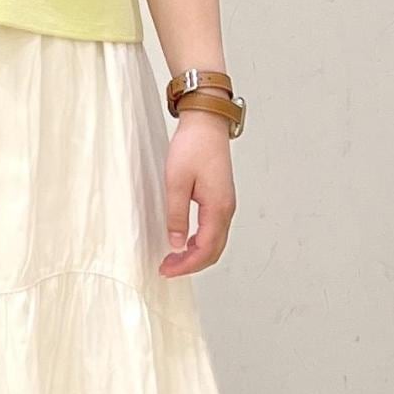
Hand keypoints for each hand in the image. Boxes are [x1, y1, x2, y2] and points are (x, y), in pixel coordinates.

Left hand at [159, 109, 235, 275]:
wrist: (206, 123)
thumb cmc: (192, 146)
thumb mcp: (176, 181)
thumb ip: (176, 215)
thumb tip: (176, 243)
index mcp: (218, 208)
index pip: (205, 250)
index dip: (186, 265)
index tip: (166, 270)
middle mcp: (227, 210)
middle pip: (214, 251)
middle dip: (191, 265)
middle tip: (167, 269)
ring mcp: (226, 204)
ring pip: (215, 242)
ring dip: (196, 255)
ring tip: (172, 258)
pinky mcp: (221, 199)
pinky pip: (214, 230)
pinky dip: (200, 242)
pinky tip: (184, 242)